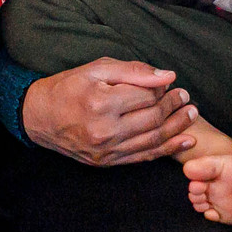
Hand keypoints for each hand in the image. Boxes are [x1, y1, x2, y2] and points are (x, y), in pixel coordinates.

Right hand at [22, 58, 197, 165]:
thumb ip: (133, 71)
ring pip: (153, 140)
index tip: (174, 84)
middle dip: (174, 107)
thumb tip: (167, 76)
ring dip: (177, 128)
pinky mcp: (107, 162)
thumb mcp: (95, 69)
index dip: (164, 90)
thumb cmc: (67, 87)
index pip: (146, 96)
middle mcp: (105, 129)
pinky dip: (167, 149)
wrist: (39, 117)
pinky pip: (143, 156)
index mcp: (101, 102)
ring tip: (191, 115)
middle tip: (186, 98)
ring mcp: (106, 150)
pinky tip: (184, 140)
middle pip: (153, 119)